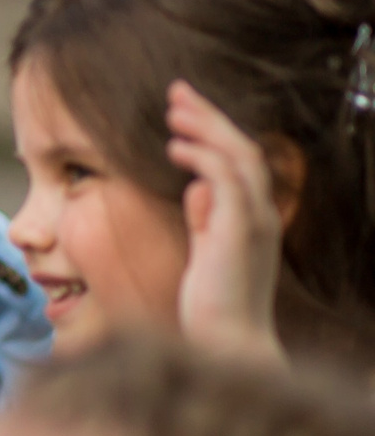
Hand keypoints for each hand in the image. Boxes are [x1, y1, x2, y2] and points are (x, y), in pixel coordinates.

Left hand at [166, 82, 286, 363]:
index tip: (184, 110)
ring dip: (206, 129)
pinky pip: (227, 182)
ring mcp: (254, 223)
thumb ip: (205, 220)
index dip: (214, 131)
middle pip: (244, 149)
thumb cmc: (213, 304)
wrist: (228, 343)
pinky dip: (203, 159)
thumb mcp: (206, 253)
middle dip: (210, 117)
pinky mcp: (238, 233)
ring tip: (174, 112)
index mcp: (253, 217)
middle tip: (178, 92)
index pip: (241, 161)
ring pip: (240, 157)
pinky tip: (175, 148)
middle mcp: (260, 214)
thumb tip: (196, 189)